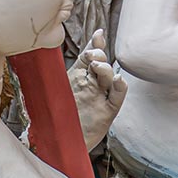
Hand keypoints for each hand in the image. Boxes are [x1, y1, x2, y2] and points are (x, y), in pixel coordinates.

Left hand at [66, 28, 126, 148]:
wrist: (59, 143)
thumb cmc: (59, 115)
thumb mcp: (61, 85)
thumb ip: (69, 68)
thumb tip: (73, 49)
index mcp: (83, 77)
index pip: (93, 55)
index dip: (96, 43)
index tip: (98, 35)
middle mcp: (94, 86)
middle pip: (102, 63)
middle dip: (98, 55)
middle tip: (91, 57)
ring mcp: (101, 99)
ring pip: (109, 77)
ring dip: (104, 68)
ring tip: (96, 66)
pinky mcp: (106, 113)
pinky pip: (117, 97)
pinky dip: (119, 87)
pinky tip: (117, 80)